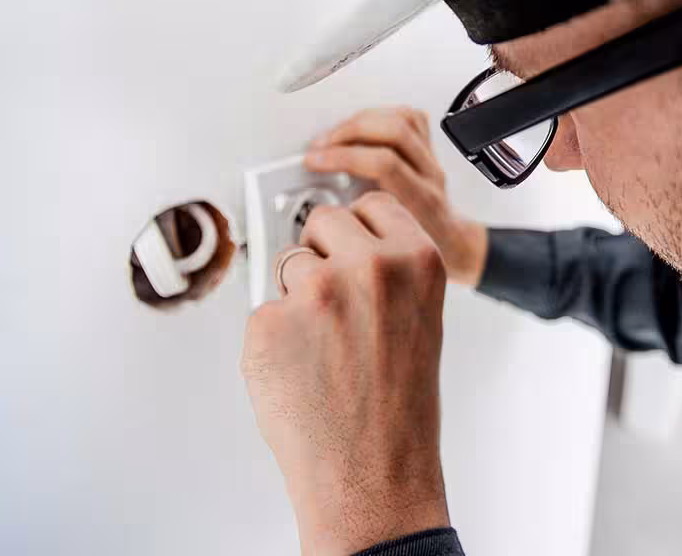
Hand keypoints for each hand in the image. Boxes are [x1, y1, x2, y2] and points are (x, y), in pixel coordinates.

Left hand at [242, 192, 450, 555]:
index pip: (371, 204)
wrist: (375, 477)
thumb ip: (388, 269)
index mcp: (415, 259)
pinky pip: (262, 308)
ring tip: (321, 344)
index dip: (356, 228)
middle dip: (322, 251)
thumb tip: (342, 243)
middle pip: (323, 220)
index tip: (349, 242)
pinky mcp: (270, 322)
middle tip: (332, 299)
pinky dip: (273, 334)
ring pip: (287, 261)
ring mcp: (316, 291)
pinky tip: (299, 367)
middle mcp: (369, 265)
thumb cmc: (400, 405)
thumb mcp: (418, 316)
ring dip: (295, 293)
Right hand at [306, 107, 487, 286]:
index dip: (343, 157)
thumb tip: (312, 211)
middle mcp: (430, 176)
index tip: (315, 161)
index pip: (384, 164)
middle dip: (348, 132)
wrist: (451, 246)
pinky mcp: (429, 148)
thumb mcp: (383, 250)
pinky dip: (378, 115)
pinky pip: (409, 116)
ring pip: (402, 119)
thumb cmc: (419, 253)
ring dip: (360, 121)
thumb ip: (354, 229)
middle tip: (320, 146)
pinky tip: (360, 126)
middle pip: (394, 132)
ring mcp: (432, 160)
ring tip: (334, 135)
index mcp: (421, 202)